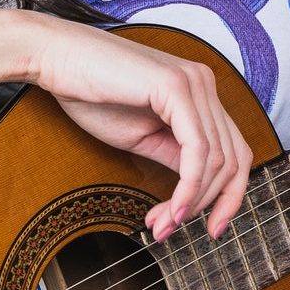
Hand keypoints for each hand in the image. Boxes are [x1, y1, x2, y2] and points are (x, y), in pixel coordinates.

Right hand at [27, 15, 253, 243]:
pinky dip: (189, 187)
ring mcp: (193, 82)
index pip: (234, 151)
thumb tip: (197, 191)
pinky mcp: (175, 87)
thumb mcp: (142, 135)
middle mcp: (204, 83)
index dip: (229, 196)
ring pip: (218, 160)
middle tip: (169, 231)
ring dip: (191, 203)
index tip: (210, 229)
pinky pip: (197, 150)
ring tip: (161, 225)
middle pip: (233, 160)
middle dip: (206, 206)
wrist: (55, 59)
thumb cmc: (90, 93)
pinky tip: (171, 209)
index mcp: (199, 93)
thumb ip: (175, 155)